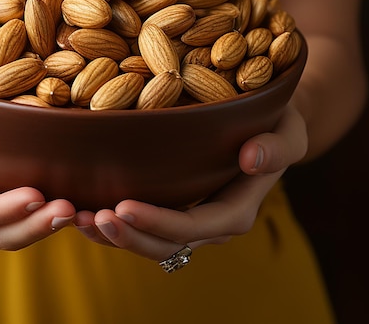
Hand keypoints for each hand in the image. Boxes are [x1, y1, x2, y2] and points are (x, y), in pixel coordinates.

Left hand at [73, 102, 307, 261]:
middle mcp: (209, 221)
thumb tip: (253, 158)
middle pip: (166, 243)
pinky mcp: (170, 203)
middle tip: (93, 219)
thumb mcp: (290, 131)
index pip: (196, 226)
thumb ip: (278, 147)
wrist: (267, 125)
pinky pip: (140, 224)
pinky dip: (112, 222)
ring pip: (148, 241)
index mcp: (236, 209)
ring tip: (79, 218)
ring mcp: (188, 216)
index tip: (125, 207)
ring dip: (113, 236)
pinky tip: (82, 209)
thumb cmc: (278, 124)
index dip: (160, 223)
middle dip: (129, 237)